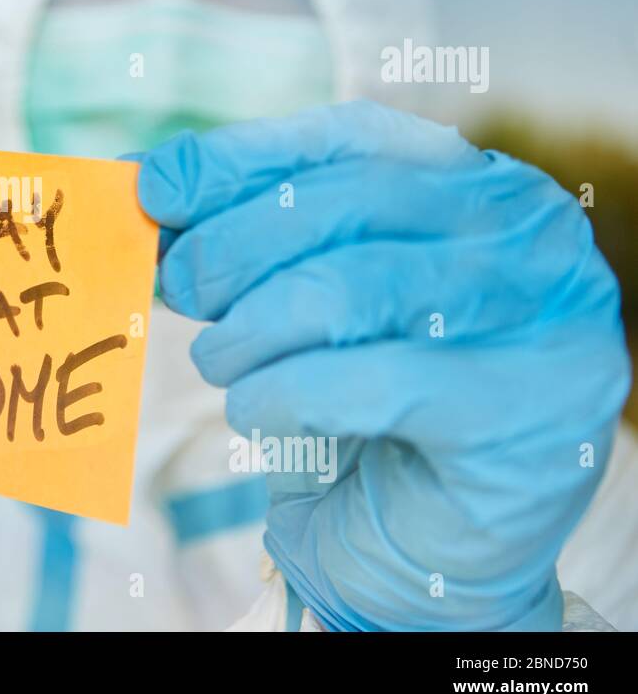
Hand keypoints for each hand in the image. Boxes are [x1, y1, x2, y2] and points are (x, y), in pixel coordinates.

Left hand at [139, 101, 629, 629]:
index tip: (154, 183)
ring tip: (221, 364)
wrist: (411, 554)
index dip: (241, 157)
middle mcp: (528, 234)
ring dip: (252, 329)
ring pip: (352, 286)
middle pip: (347, 201)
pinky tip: (257, 411)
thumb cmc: (353, 412)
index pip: (349, 138)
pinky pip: (372, 380)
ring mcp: (546, 317)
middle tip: (177, 287)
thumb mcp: (295, 302)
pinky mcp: (533, 409)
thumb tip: (147, 175)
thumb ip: (243, 234)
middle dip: (233, 244)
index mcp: (476, 186)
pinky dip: (285, 393)